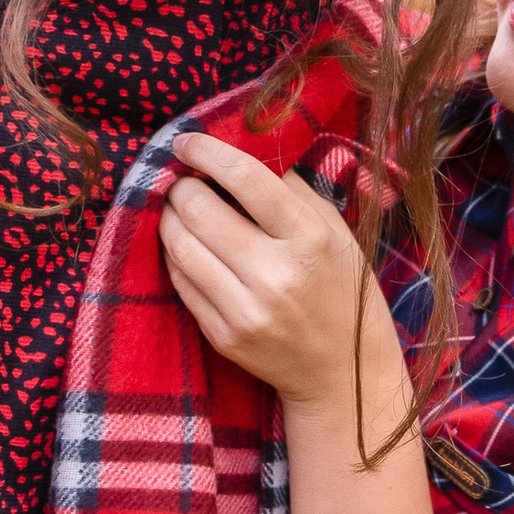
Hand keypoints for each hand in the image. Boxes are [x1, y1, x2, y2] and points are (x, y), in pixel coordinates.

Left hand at [159, 134, 393, 418]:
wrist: (344, 372)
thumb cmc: (341, 291)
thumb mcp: (335, 233)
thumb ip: (292, 191)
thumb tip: (240, 154)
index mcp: (309, 238)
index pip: (246, 178)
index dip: (207, 151)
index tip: (186, 141)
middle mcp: (276, 274)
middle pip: (200, 210)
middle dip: (181, 186)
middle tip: (183, 180)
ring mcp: (246, 310)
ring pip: (180, 246)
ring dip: (169, 218)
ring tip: (177, 209)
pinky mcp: (224, 336)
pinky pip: (181, 283)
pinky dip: (176, 256)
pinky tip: (186, 246)